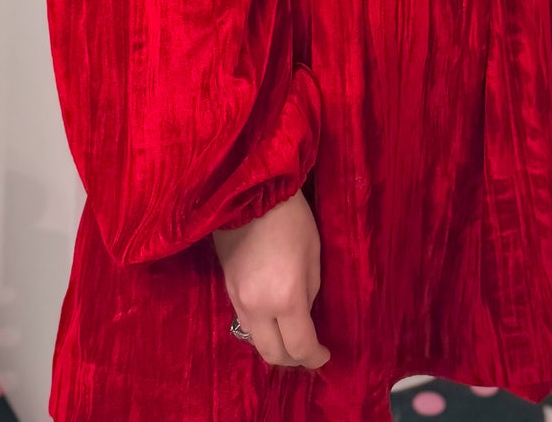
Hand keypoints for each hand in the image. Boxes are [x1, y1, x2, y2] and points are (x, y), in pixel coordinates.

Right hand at [212, 189, 328, 370]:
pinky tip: (272, 318)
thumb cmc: (291, 218)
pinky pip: (244, 323)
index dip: (315, 357)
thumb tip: (305, 313)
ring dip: (274, 345)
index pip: (300, 346)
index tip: (325, 356)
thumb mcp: (313, 253)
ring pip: (256, 342)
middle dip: (293, 359)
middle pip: (272, 354)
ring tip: (290, 335)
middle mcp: (258, 307)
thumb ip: (310, 291)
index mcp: (286, 298)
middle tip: (308, 350)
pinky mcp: (227, 290)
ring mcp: (238, 300)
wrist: (249, 193)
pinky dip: (261, 329)